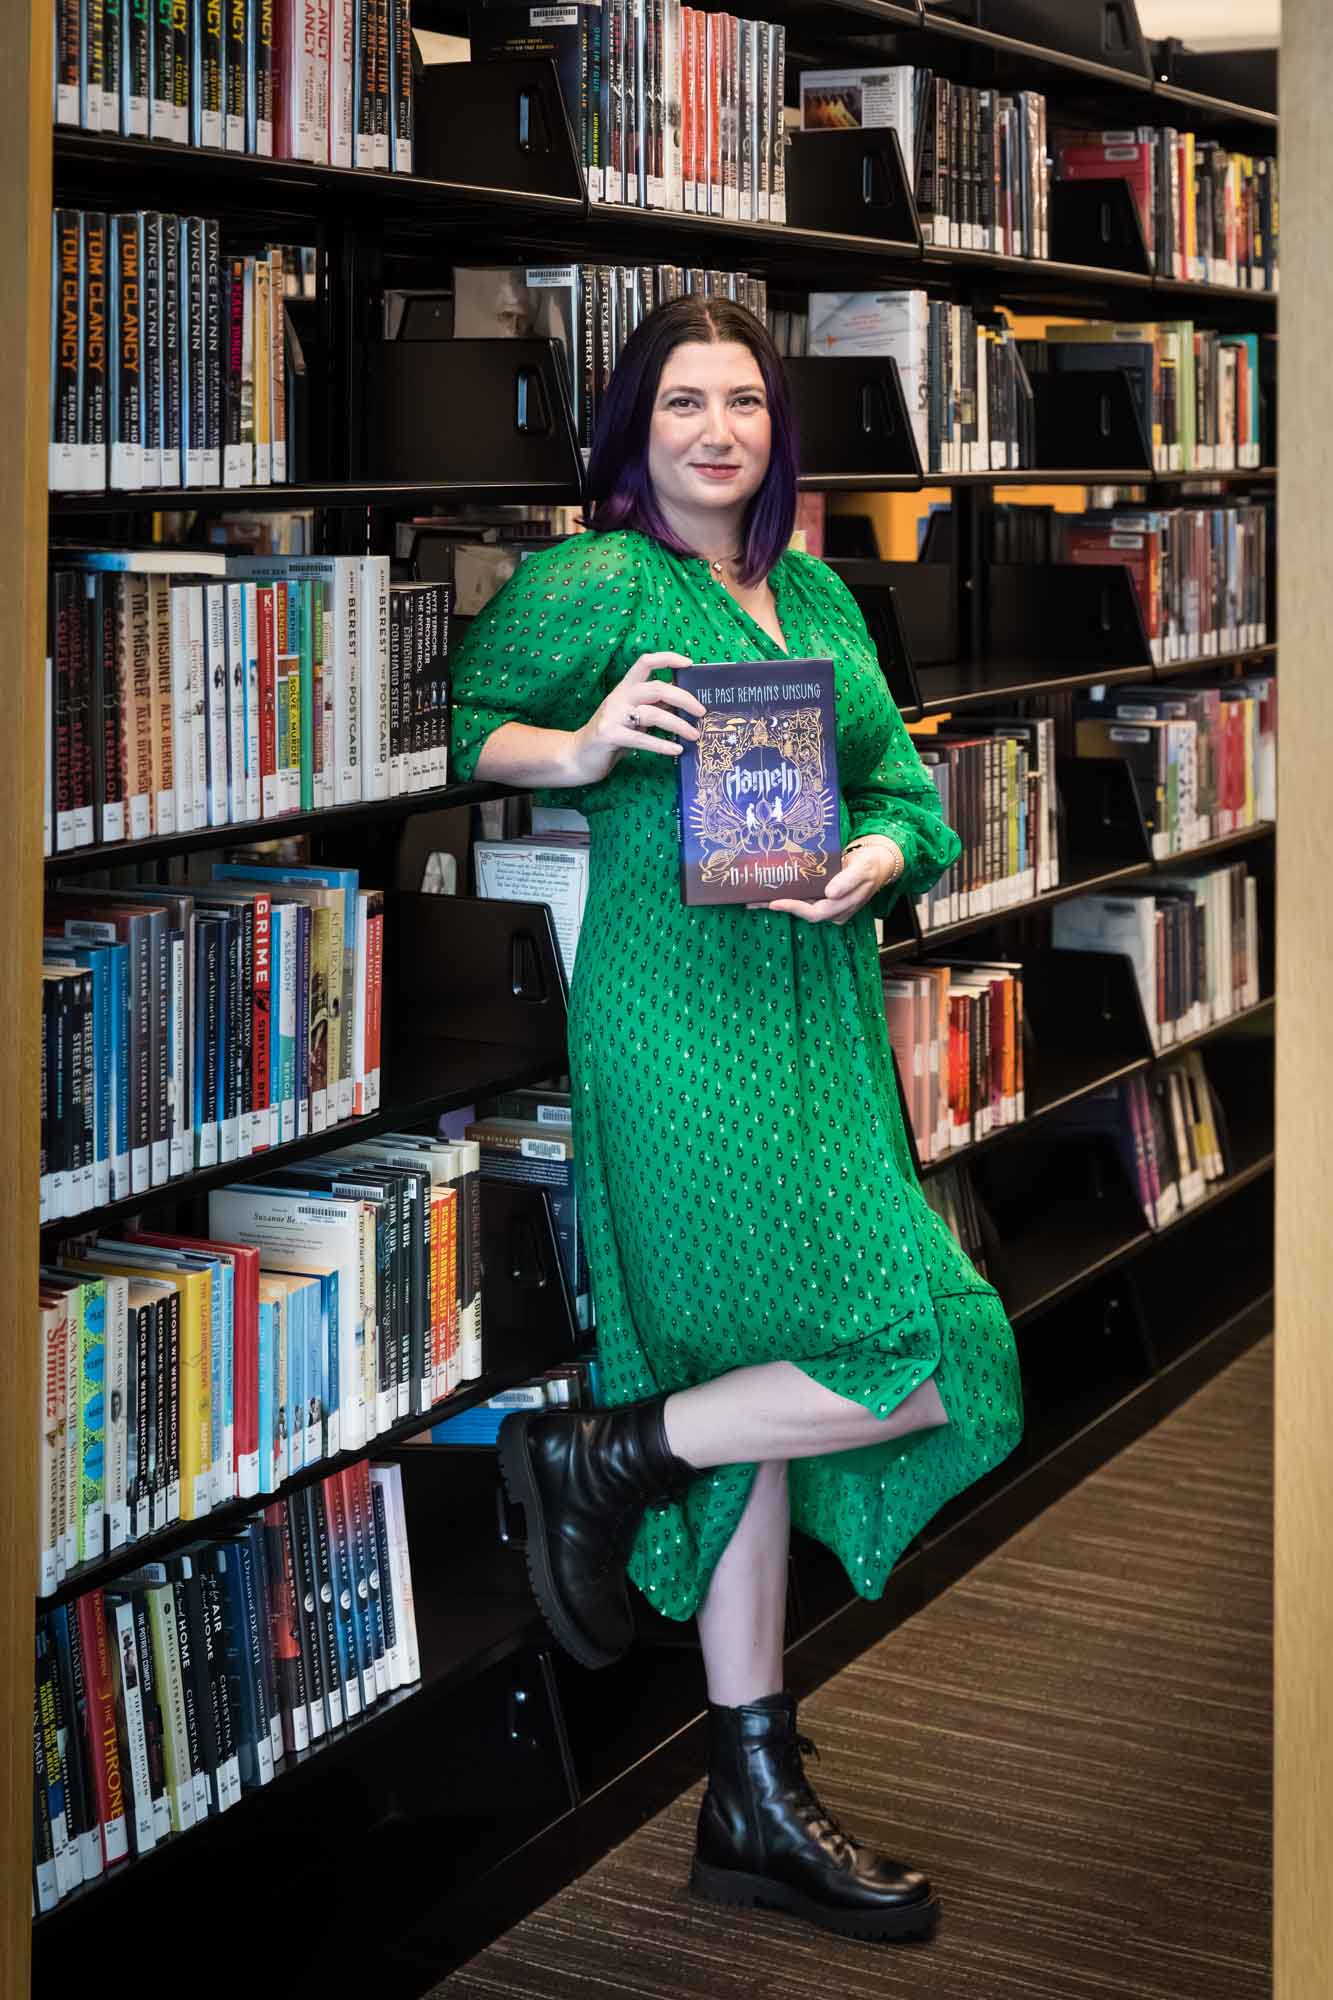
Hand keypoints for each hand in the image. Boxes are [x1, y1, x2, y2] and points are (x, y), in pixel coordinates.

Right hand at [569, 652, 707, 785]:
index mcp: (625, 688)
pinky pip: (642, 739)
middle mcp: (619, 697)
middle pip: (657, 687)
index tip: (689, 663)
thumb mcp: (633, 718)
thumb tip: (683, 705)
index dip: (668, 659)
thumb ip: (653, 708)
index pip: (645, 662)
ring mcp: (613, 716)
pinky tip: (676, 750)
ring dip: (678, 725)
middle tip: (701, 711)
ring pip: (653, 713)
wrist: (577, 757)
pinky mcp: (609, 735)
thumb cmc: (610, 736)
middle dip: (684, 698)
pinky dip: (662, 745)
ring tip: (694, 735)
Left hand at [753, 835, 904, 924]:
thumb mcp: (862, 869)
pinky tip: (771, 889)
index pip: (814, 912)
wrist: (877, 863)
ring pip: (800, 906)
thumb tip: (830, 893)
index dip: (794, 908)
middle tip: (753, 900)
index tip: (775, 902)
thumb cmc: (870, 864)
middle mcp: (832, 910)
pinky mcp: (823, 898)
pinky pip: (802, 899)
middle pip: (802, 912)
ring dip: (778, 902)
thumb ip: (848, 880)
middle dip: (778, 906)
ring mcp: (827, 905)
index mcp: (842, 907)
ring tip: (755, 897)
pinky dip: (787, 895)